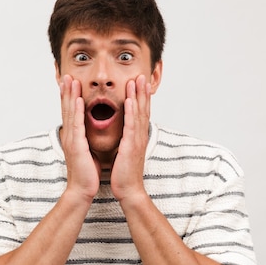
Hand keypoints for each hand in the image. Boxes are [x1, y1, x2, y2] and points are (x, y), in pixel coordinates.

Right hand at [60, 75, 100, 199]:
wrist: (82, 190)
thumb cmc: (88, 173)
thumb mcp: (88, 152)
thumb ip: (87, 140)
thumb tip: (90, 134)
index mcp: (74, 137)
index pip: (71, 112)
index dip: (70, 97)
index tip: (71, 82)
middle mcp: (70, 135)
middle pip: (67, 108)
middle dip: (67, 91)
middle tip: (66, 74)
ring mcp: (72, 140)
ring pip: (70, 113)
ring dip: (70, 95)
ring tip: (70, 79)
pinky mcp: (77, 145)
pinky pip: (77, 124)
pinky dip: (76, 110)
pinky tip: (77, 99)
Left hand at [110, 75, 150, 200]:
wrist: (128, 191)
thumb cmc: (124, 174)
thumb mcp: (124, 152)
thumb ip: (125, 141)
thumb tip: (123, 134)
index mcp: (137, 137)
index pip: (139, 112)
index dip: (140, 97)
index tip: (139, 82)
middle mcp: (139, 136)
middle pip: (142, 109)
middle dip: (142, 91)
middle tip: (142, 74)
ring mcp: (136, 140)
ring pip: (138, 113)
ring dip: (137, 96)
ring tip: (136, 80)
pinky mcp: (130, 147)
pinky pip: (131, 126)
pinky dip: (130, 112)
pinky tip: (129, 100)